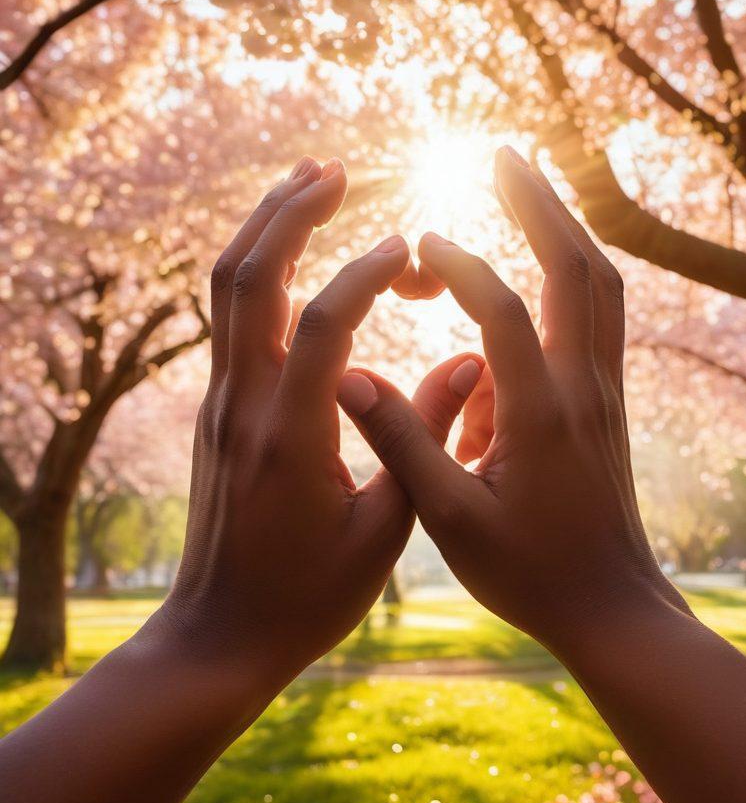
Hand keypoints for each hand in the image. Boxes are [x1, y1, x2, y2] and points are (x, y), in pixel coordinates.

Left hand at [159, 156, 478, 696]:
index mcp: (290, 436)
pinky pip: (229, 314)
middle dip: (289, 213)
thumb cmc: (307, 596)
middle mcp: (243, 405)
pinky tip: (292, 249)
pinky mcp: (217, 407)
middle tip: (335, 167)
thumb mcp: (384, 530)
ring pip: (226, 287)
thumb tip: (472, 360)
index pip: (322, 323)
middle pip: (249, 279)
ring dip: (265, 226)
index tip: (409, 246)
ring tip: (310, 181)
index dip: (365, 272)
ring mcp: (221, 401)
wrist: (218, 636)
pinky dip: (258, 266)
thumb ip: (427, 437)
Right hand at [337, 147, 684, 661]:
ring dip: (567, 225)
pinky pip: (599, 314)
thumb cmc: (530, 573)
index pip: (502, 311)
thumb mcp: (452, 521)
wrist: (612, 608)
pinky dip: (574, 271)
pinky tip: (541, 265)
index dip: (460, 266)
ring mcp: (605, 388)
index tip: (416, 239)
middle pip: (576, 268)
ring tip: (528, 182)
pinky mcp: (609, 399)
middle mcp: (584, 386)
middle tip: (505, 151)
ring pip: (600, 283)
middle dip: (540, 203)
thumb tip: (346, 375)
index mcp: (543, 415)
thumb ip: (403, 444)